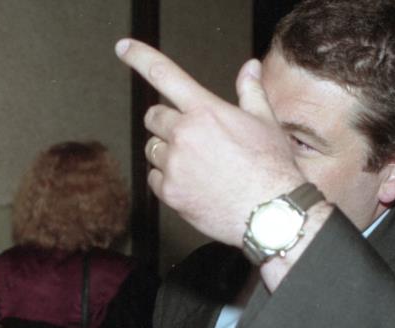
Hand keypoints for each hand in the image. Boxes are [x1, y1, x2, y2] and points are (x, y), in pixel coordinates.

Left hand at [115, 38, 305, 246]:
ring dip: (167, 153)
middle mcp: (184, 134)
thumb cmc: (271, 167)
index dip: (140, 58)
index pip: (165, 75)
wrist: (269, 213)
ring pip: (153, 149)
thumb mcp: (265, 121)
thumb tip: (249, 67)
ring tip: (198, 165)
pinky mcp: (169, 192)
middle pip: (154, 117)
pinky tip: (193, 184)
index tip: (123, 48)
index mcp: (205, 110)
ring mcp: (174, 164)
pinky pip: (154, 178)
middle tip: (189, 136)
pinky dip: (167, 180)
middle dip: (167, 123)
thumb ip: (250, 91)